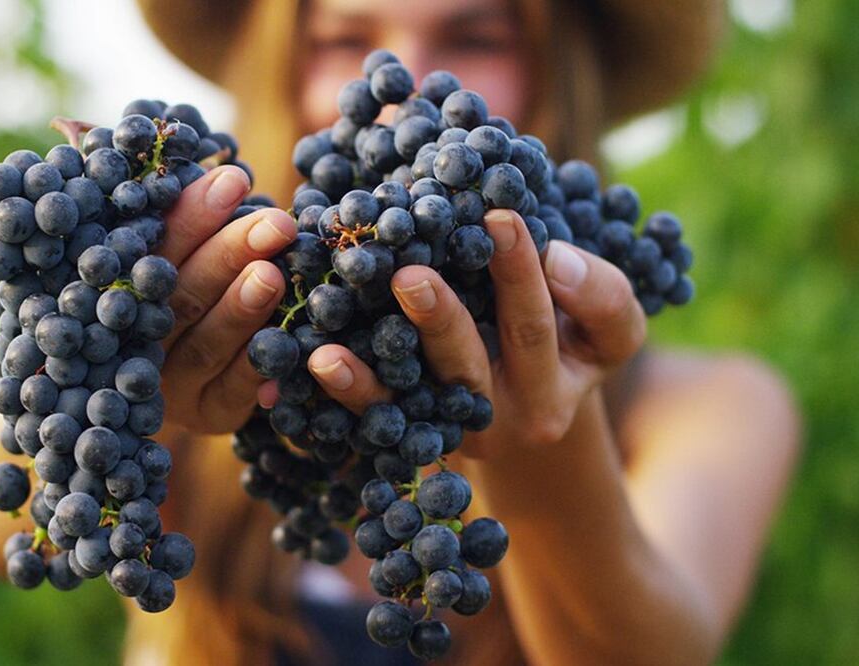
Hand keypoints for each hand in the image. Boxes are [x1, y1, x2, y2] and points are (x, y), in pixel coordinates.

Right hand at [156, 165, 296, 433]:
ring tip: (272, 275)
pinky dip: (260, 366)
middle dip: (227, 254)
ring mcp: (172, 385)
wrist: (195, 379)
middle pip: (179, 297)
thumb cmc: (195, 287)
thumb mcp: (183, 251)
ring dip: (240, 309)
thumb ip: (182, 217)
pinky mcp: (209, 415)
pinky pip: (235, 392)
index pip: (152, 249)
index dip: (191, 215)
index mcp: (122, 290)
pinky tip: (289, 340)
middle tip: (274, 223)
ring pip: (205, 345)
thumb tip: (203, 160)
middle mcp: (137, 340)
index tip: (234, 178)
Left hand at [261, 209, 645, 456]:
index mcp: (552, 392)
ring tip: (329, 349)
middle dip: (440, 320)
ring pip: (407, 405)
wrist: (534, 409)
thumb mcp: (608, 329)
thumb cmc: (572, 344)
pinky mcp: (406, 439)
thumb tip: (556, 257)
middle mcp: (497, 421)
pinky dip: (342, 392)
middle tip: (410, 275)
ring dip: (368, 376)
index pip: (536, 328)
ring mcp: (446, 434)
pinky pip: (371, 419)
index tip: (500, 218)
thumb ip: (600, 294)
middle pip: (467, 369)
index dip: (522, 277)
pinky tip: (313, 364)